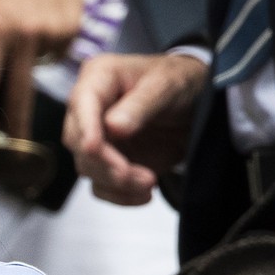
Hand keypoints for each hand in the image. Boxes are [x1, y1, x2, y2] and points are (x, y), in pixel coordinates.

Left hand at [0, 0, 82, 137]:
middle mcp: (24, 34)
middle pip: (19, 94)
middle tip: (15, 148)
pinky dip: (49, 43)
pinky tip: (42, 19)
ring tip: (25, 27)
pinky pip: (58, 50)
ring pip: (40, 66)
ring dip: (30, 58)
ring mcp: (52, 31)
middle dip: (16, 124)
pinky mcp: (72, 25)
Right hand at [63, 51, 206, 204]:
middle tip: (138, 176)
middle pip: (78, 142)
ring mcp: (98, 137)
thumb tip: (113, 127)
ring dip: (116, 182)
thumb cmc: (178, 81)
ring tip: (149, 182)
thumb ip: (141, 104)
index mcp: (98, 78)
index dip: (85, 128)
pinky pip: (102, 185)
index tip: (95, 149)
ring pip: (88, 168)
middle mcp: (89, 109)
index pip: (81, 105)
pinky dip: (120, 195)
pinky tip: (143, 194)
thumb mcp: (167, 84)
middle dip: (105, 163)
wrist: (196, 102)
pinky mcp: (109, 161)